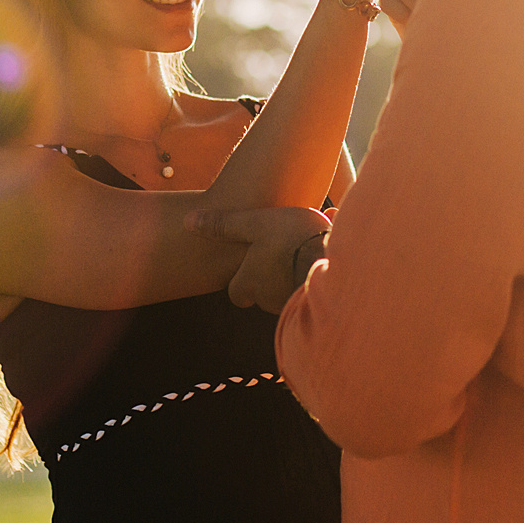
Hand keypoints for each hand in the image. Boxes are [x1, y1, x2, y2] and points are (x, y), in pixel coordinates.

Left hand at [187, 205, 331, 312]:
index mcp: (251, 284)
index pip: (237, 291)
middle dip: (271, 277)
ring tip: (308, 245)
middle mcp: (271, 300)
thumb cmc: (290, 242)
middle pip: (264, 293)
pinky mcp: (323, 297)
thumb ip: (224, 225)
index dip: (242, 279)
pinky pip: (317, 282)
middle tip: (281, 253)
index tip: (250, 262)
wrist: (335, 261)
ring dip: (296, 270)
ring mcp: (297, 301)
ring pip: (290, 287)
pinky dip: (321, 267)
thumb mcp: (253, 224)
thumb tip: (188, 221)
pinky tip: (331, 245)